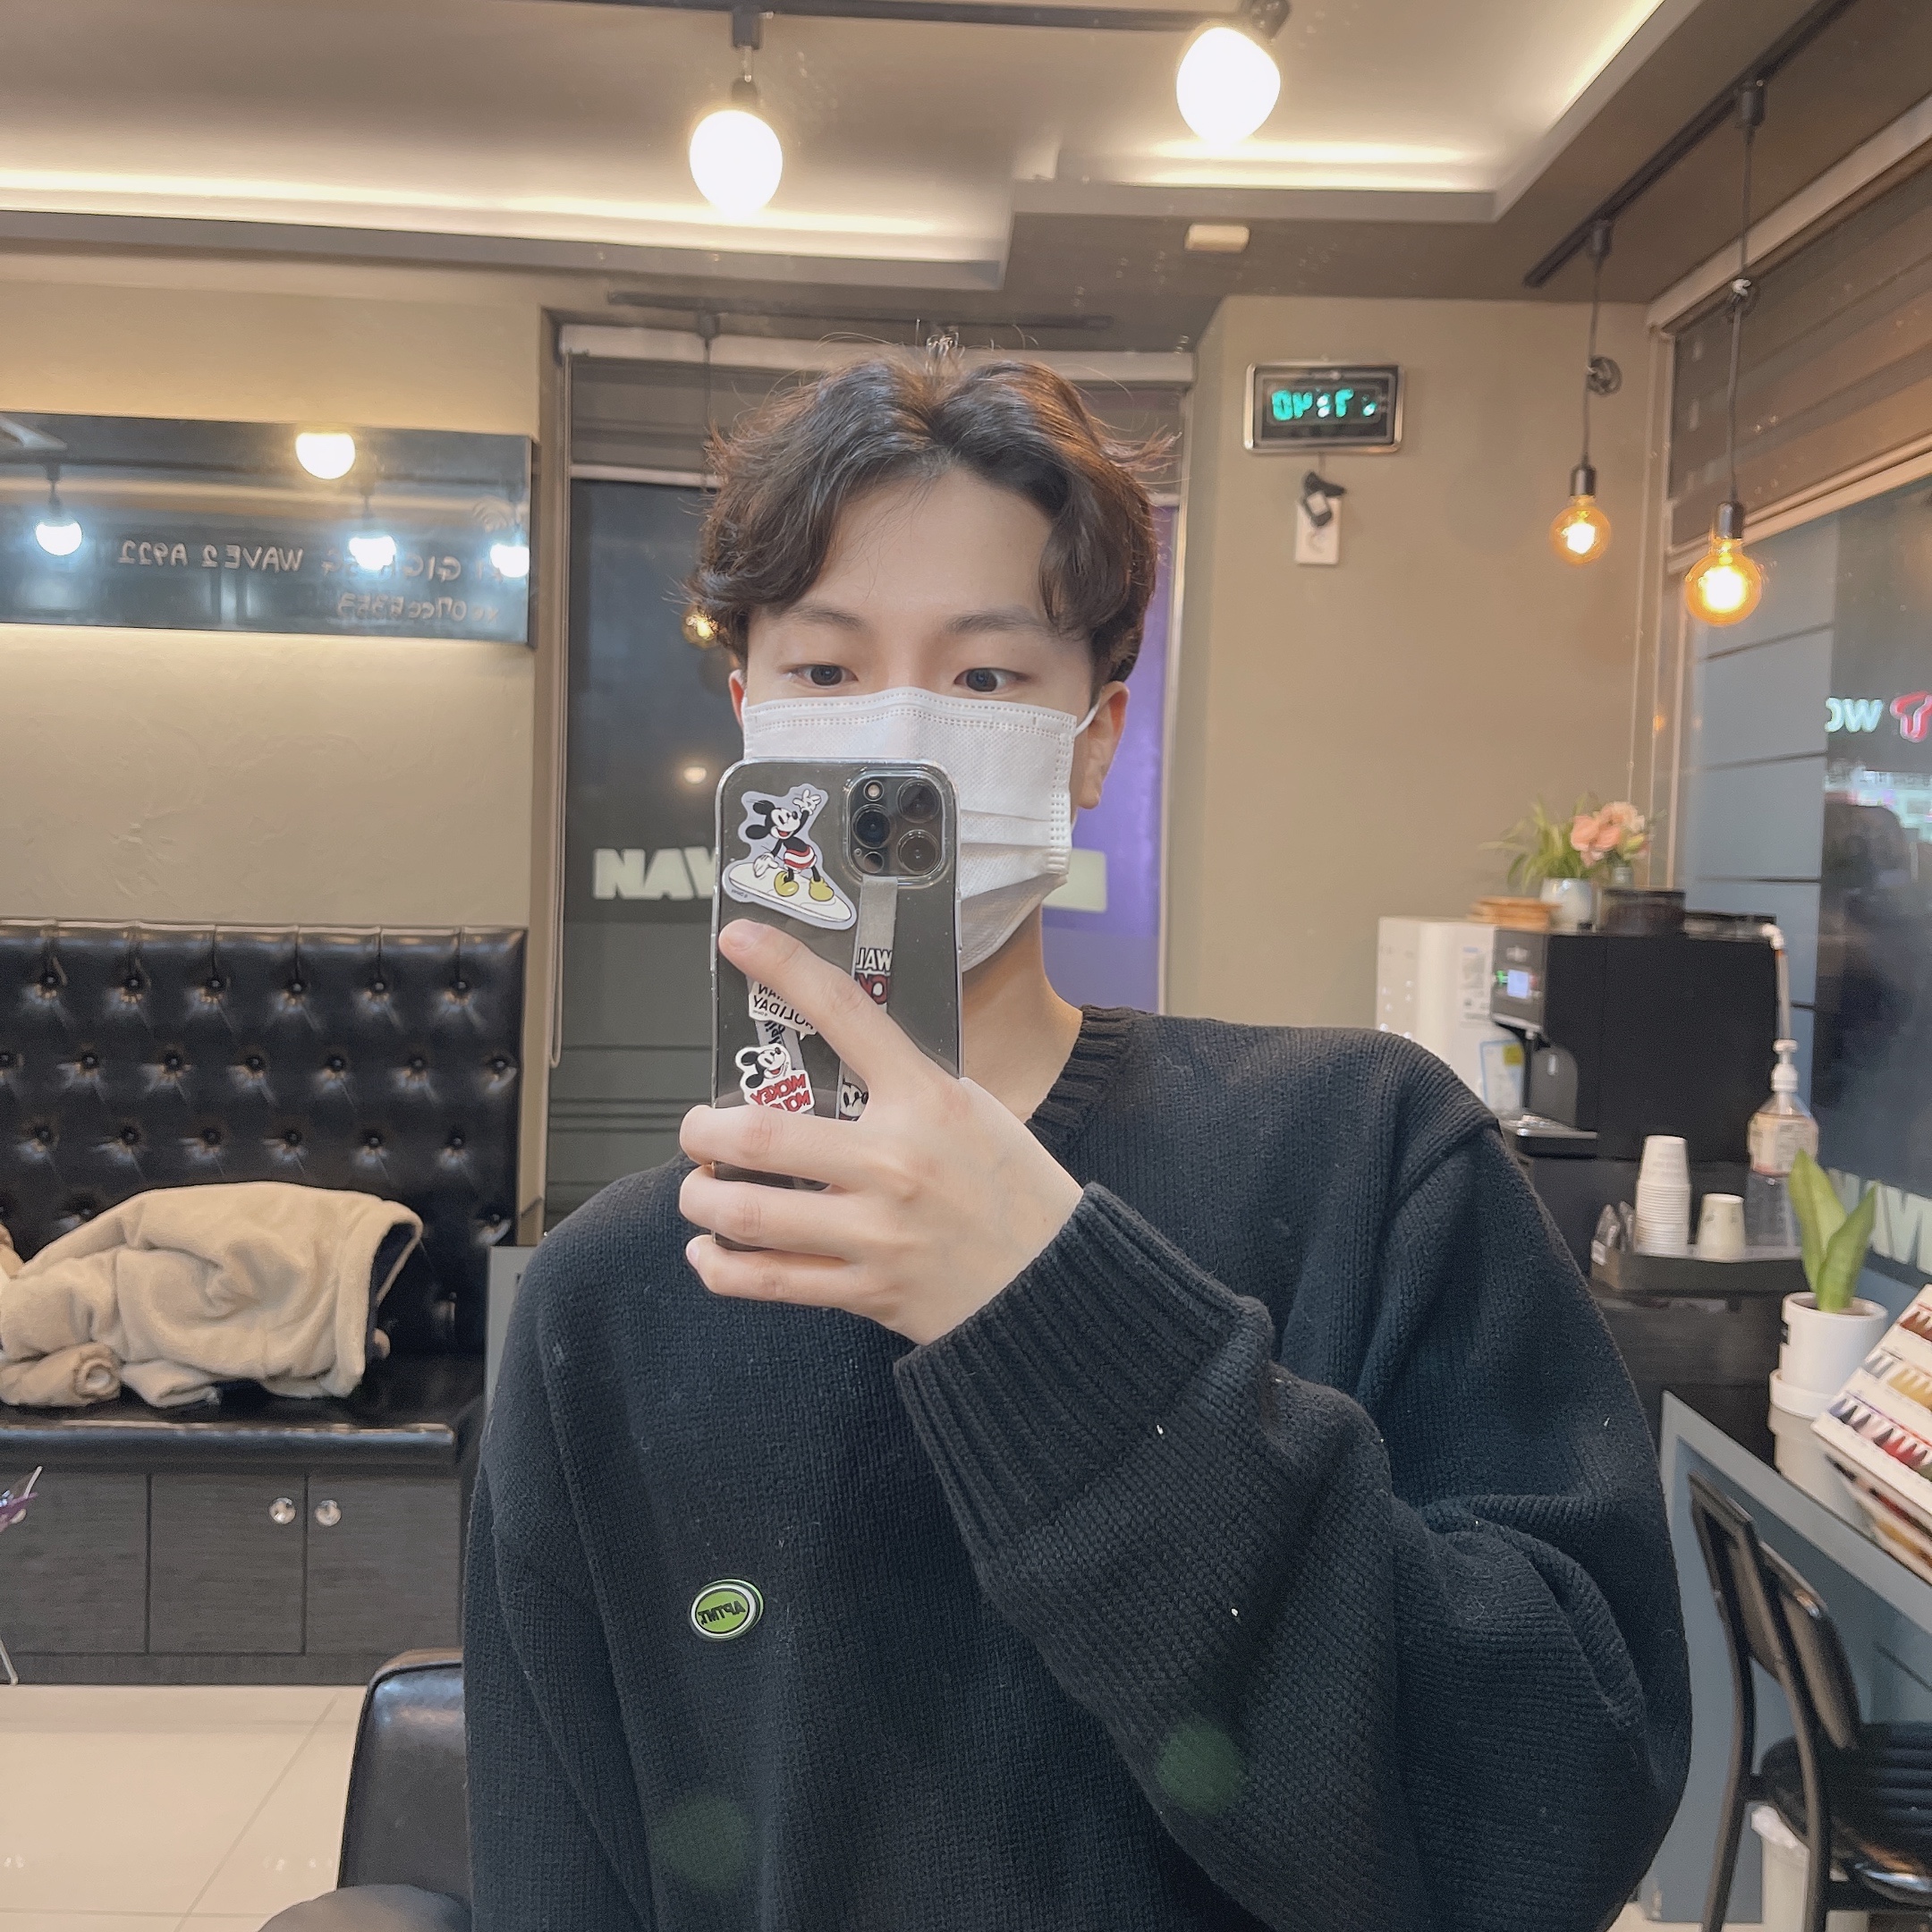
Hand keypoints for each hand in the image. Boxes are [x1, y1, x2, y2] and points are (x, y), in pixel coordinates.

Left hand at [679, 920, 1084, 1343]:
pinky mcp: (866, 1287)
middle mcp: (893, 1160)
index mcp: (925, 1099)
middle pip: (758, 1131)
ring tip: (699, 1188)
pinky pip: (766, 1280)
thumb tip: (828, 1059)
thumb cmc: (1015, 1190)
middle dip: (702, 1128)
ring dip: (700, 1196)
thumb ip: (903, 1086)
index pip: (843, 1012)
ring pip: (746, 1211)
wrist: (1055, 1281)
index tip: (740, 939)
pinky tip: (710, 1250)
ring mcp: (875, 1229)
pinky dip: (720, 1265)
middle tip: (699, 1127)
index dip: (782, 966)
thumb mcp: (972, 1110)